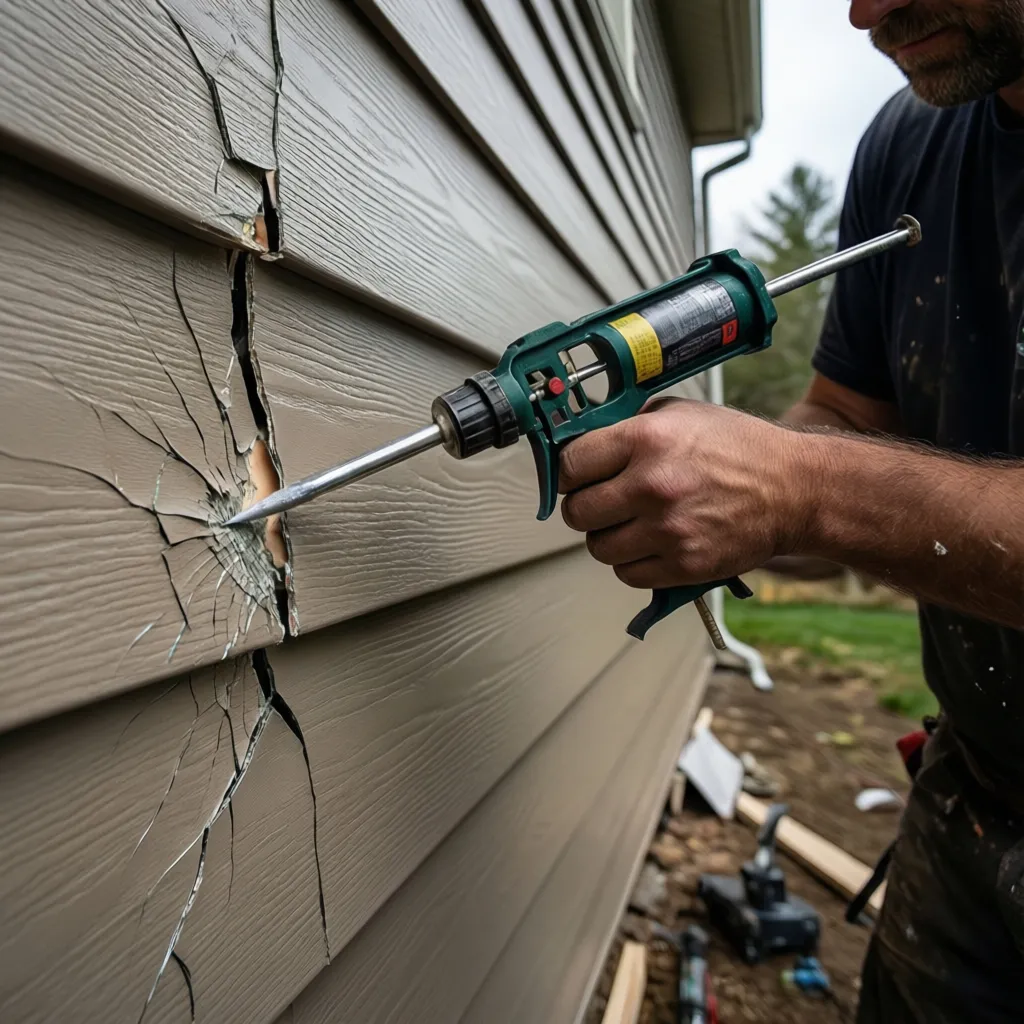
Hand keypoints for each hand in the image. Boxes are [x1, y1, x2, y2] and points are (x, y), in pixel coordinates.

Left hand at [558, 398, 815, 589]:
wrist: (794, 489)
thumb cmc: (738, 448)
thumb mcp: (681, 413)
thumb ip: (629, 425)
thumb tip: (583, 442)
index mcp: (646, 439)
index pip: (570, 465)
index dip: (569, 473)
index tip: (576, 476)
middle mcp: (652, 485)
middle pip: (576, 513)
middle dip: (585, 507)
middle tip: (603, 503)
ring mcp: (667, 530)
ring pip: (598, 548)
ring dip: (609, 538)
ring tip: (631, 524)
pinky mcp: (683, 565)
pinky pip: (627, 574)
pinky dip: (633, 563)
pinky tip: (651, 543)